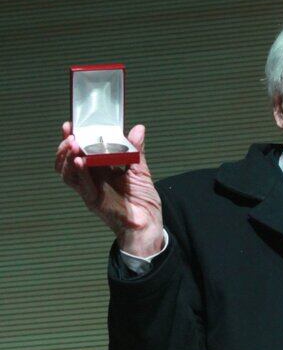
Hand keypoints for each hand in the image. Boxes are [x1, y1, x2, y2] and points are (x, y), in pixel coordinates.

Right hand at [55, 121, 163, 255]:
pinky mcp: (93, 200)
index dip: (74, 139)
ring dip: (67, 157)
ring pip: (68, 173)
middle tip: (70, 134)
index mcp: (101, 171)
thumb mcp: (141, 171)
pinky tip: (79, 161)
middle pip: (68, 161)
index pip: (81, 152)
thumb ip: (136, 151)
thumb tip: (138, 129)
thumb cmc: (144, 202)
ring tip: (72, 144)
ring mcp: (90, 190)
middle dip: (66, 146)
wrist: (149, 225)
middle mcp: (92, 180)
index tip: (72, 124)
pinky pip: (81, 185)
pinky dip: (79, 172)